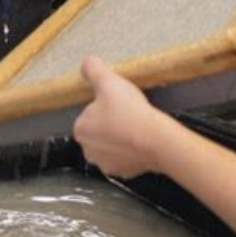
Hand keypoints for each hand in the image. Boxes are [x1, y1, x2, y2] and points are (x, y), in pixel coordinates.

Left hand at [73, 56, 171, 178]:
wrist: (155, 140)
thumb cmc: (129, 111)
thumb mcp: (109, 81)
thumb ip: (93, 69)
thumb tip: (86, 63)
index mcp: (80, 129)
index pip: (89, 114)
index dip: (105, 107)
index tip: (118, 104)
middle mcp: (88, 150)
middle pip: (99, 132)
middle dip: (111, 124)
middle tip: (129, 115)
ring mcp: (106, 164)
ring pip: (112, 146)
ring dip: (121, 139)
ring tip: (137, 127)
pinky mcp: (123, 173)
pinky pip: (126, 159)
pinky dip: (132, 152)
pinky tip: (142, 142)